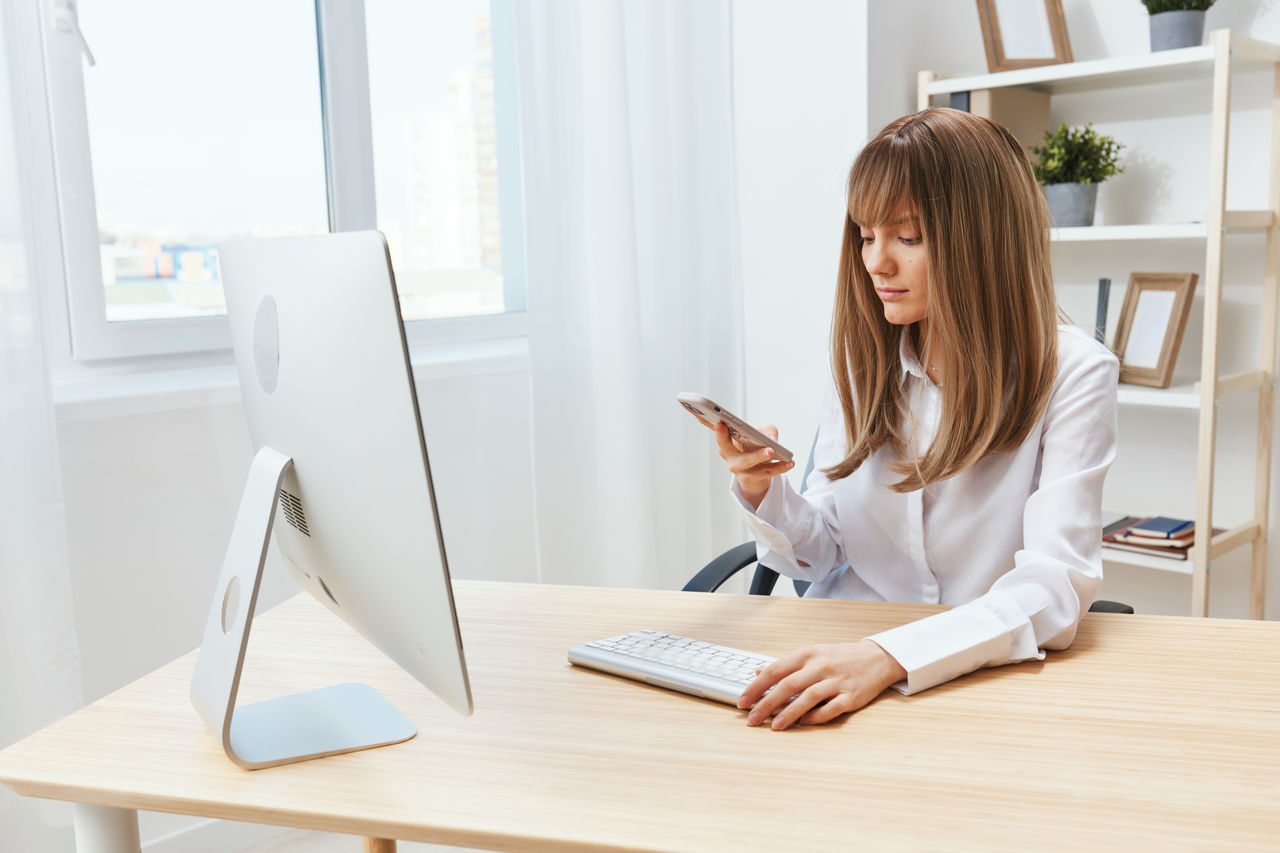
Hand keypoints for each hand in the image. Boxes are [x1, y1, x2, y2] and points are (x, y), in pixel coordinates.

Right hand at [697, 418, 793, 508]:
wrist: (757, 475)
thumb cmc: (756, 447)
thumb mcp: (762, 433)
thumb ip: (766, 429)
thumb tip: (769, 438)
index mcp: (726, 440)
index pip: (712, 427)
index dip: (703, 419)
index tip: (710, 416)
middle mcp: (728, 455)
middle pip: (724, 446)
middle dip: (722, 437)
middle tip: (723, 426)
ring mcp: (738, 468)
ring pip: (748, 462)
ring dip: (759, 456)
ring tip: (772, 451)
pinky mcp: (752, 478)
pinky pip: (766, 472)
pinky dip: (780, 467)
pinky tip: (790, 462)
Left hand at [737, 640, 906, 730]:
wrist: (877, 658)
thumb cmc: (840, 657)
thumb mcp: (811, 654)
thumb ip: (786, 665)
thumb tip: (757, 671)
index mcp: (807, 654)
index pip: (775, 670)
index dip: (756, 686)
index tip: (742, 701)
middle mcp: (820, 666)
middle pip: (787, 685)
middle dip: (766, 704)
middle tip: (752, 718)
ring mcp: (836, 681)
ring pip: (807, 698)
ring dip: (788, 713)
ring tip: (774, 726)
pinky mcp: (851, 696)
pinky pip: (831, 708)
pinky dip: (816, 716)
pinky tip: (804, 723)